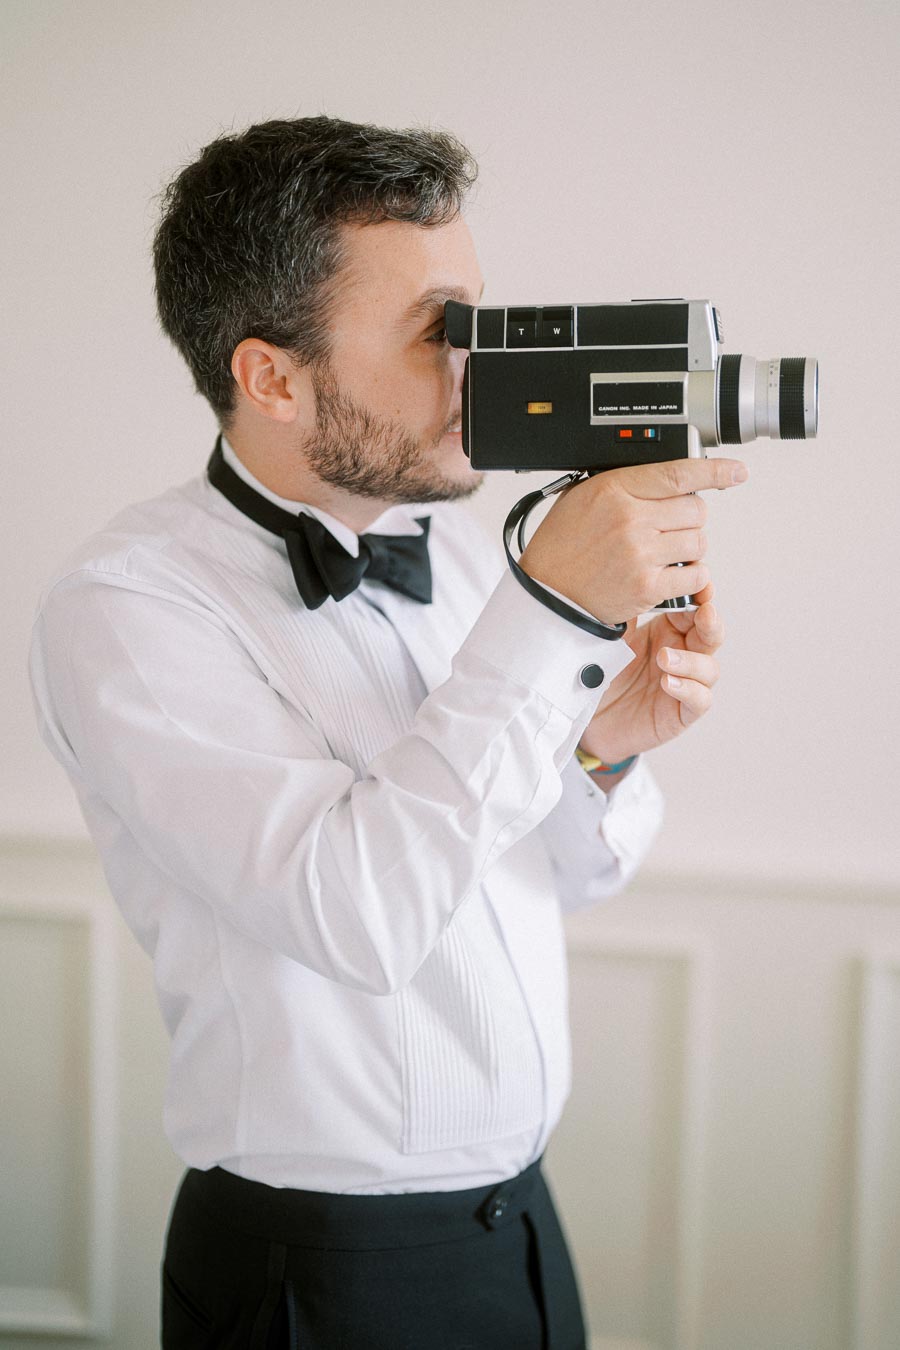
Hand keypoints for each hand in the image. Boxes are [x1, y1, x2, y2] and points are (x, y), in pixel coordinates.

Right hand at [519, 457, 747, 624]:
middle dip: (689, 518)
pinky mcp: (647, 586)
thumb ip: (624, 485)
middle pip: (696, 508)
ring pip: (699, 541)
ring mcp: (641, 553)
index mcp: (614, 489)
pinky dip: (691, 575)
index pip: (678, 473)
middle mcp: (630, 518)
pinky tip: (672, 573)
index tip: (736, 471)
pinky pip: (695, 574)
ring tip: (665, 552)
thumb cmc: (561, 548)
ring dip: (690, 547)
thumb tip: (666, 478)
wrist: (547, 595)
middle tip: (668, 528)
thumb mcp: (582, 498)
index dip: (714, 470)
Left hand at [578, 582, 724, 764]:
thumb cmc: (600, 674)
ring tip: (664, 658)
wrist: (586, 718)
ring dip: (691, 660)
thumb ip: (624, 612)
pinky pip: (700, 700)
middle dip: (710, 622)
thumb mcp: (609, 638)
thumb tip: (630, 577)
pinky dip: (688, 689)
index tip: (698, 584)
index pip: (694, 609)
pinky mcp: (681, 713)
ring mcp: (685, 684)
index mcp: (667, 631)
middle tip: (703, 612)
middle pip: (711, 634)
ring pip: (709, 668)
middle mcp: (682, 654)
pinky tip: (668, 683)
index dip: (700, 596)